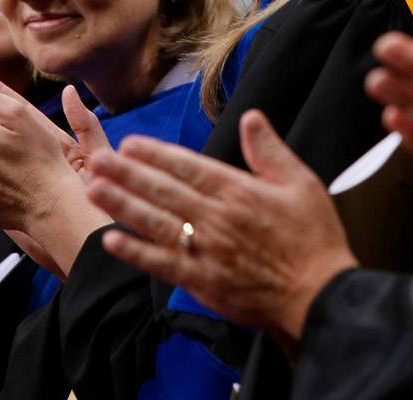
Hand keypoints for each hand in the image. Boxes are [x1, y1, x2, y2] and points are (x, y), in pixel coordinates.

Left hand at [86, 110, 356, 348]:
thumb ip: (270, 150)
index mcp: (238, 191)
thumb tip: (252, 117)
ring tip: (94, 188)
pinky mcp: (202, 282)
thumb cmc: (314, 239)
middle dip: (127, 173)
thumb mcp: (302, 183)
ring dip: (122, 204)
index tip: (130, 143)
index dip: (156, 154)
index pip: (188, 167)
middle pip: (162, 191)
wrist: (319, 295)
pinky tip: (112, 239)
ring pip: (155, 222)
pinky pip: (161, 264)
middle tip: (96, 159)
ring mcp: (206, 251)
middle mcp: (216, 218)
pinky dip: (135, 252)